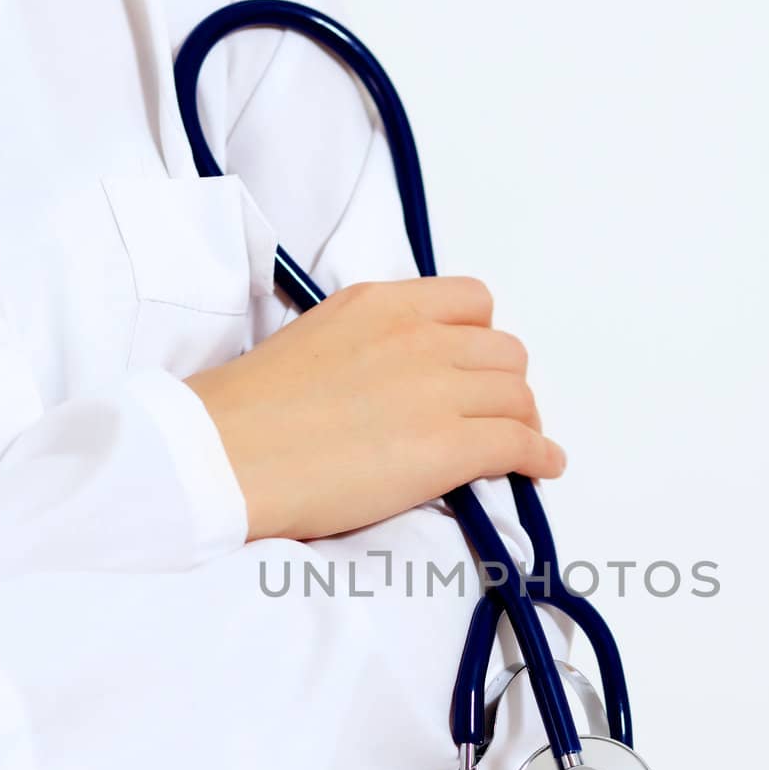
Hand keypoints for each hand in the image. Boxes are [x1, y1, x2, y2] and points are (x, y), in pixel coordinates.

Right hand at [186, 277, 564, 542]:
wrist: (225, 453)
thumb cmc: (248, 412)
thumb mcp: (313, 339)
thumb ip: (366, 344)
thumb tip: (388, 378)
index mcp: (382, 303)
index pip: (470, 302)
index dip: (480, 339)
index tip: (473, 365)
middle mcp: (419, 335)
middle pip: (503, 351)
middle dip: (503, 383)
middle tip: (492, 412)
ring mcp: (438, 389)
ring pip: (518, 395)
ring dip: (522, 419)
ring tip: (516, 442)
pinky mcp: (448, 446)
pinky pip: (520, 444)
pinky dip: (540, 456)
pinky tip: (543, 467)